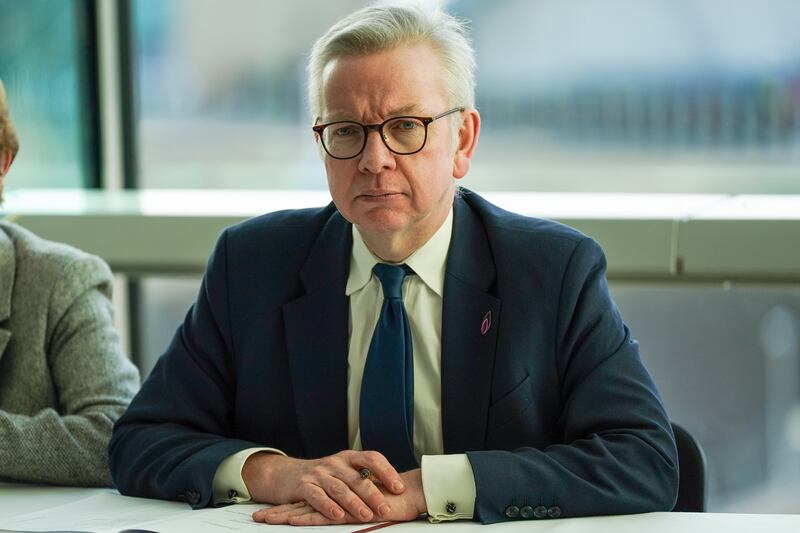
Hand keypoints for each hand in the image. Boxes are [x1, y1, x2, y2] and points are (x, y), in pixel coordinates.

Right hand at [242, 450, 404, 522]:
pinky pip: (317, 496)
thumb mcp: (344, 471)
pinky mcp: (304, 485)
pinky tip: (338, 515)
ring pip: (339, 488)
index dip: (387, 471)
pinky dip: (328, 506)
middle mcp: (335, 462)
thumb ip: (364, 478)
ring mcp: (319, 473)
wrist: (286, 474)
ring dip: (354, 503)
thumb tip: (396, 489)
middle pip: (357, 476)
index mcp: (349, 457)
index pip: (372, 458)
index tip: (399, 487)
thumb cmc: (324, 476)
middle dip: (373, 493)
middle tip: (385, 507)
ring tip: (367, 515)